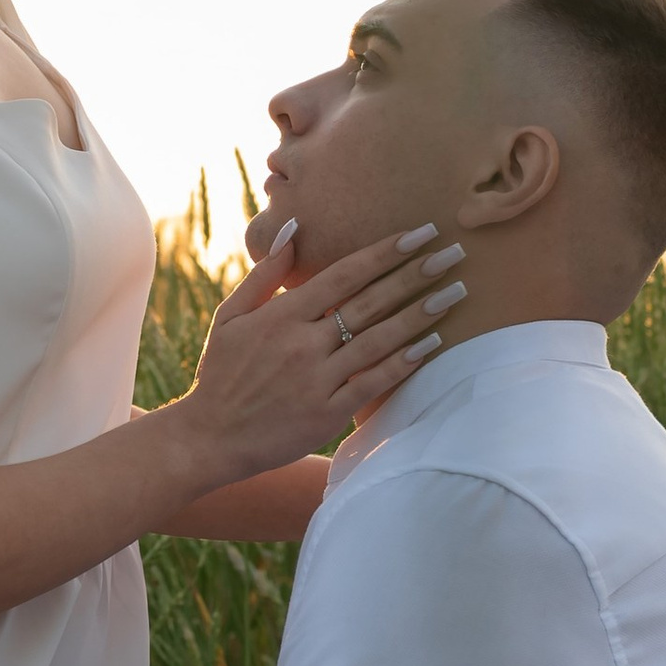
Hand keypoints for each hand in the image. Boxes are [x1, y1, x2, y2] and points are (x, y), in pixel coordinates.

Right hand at [174, 220, 457, 481]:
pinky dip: (403, 362)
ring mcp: (316, 379)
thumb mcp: (231, 315)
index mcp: (281, 315)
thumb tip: (295, 228)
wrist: (210, 437)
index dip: (385, 252)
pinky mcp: (326, 413)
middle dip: (416, 275)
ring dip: (421, 314)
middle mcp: (302, 343)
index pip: (344, 274)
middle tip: (454, 254)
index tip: (419, 233)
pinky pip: (373, 382)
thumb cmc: (222, 372)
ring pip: (379, 340)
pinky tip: (431, 344)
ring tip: (455, 293)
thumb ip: (265, 273)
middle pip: (370, 302)